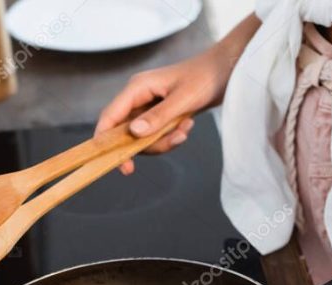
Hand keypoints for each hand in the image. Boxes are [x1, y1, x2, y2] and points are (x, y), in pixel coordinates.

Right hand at [95, 50, 233, 173]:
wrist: (224, 72)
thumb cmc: (204, 79)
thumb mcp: (182, 100)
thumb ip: (158, 117)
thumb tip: (134, 133)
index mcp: (137, 88)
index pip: (110, 116)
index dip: (107, 141)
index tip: (120, 164)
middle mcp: (138, 97)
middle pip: (127, 133)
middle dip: (150, 143)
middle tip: (175, 140)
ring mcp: (148, 107)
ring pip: (144, 138)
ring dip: (165, 140)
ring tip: (186, 128)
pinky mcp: (159, 114)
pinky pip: (157, 135)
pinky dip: (172, 137)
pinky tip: (187, 125)